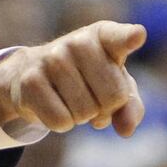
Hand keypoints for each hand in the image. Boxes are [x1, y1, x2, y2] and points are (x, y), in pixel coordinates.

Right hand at [0, 21, 146, 137]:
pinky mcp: (30, 80)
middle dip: (105, 109)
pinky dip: (62, 124)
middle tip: (91, 97)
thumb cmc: (85, 79)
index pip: (120, 37)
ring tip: (70, 99)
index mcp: (103, 36)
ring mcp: (51, 59)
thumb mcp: (114, 87)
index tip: (136, 36)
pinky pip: (60, 121)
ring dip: (81, 117)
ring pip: (85, 113)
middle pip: (112, 98)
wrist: (32, 72)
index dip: (129, 38)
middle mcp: (78, 42)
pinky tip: (54, 105)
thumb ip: (130, 106)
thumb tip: (126, 130)